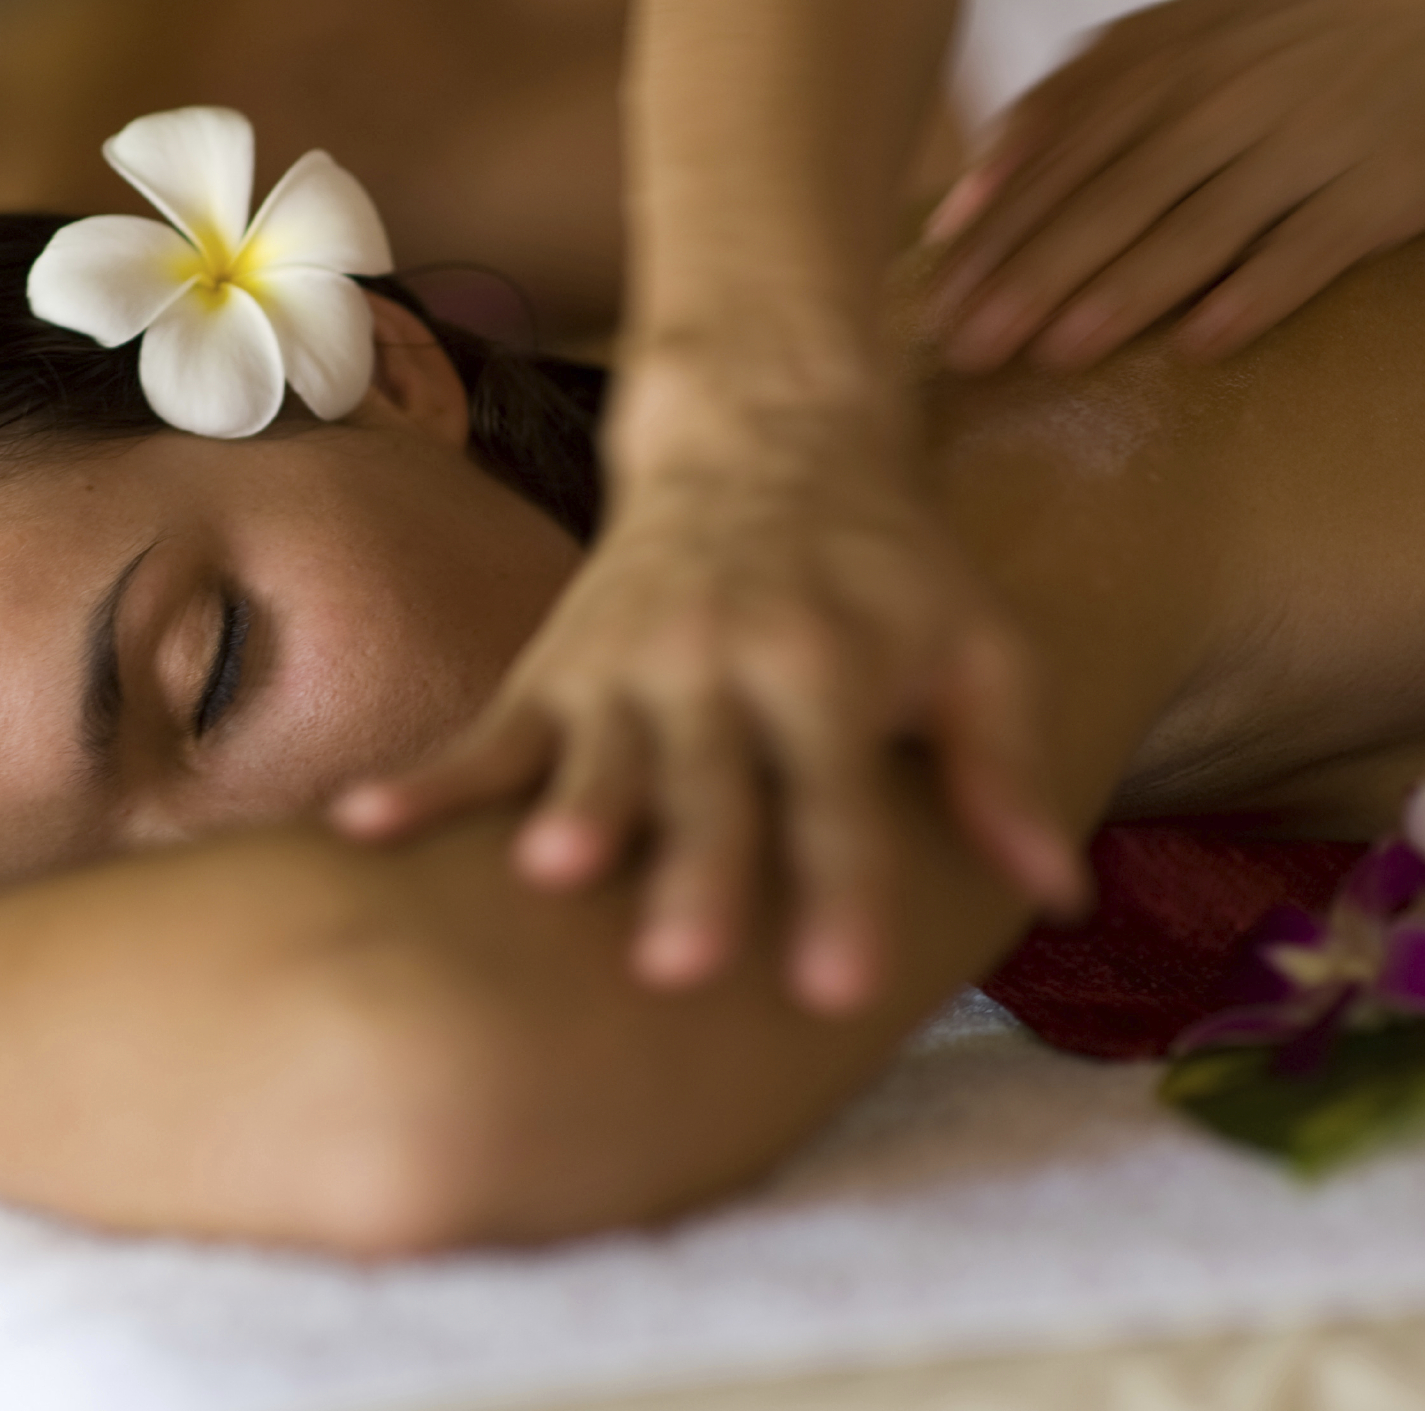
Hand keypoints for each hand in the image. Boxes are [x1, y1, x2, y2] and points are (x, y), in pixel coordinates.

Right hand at [336, 371, 1085, 1010]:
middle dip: (696, 871)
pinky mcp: (555, 667)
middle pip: (711, 787)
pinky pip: (485, 732)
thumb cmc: (885, 570)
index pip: (839, 796)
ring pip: (595, 757)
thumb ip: (1003, 764)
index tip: (837, 987)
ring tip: (544, 874)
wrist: (763, 437)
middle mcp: (723, 665)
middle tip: (680, 964)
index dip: (840, 889)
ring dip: (572, 813)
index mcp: (829, 666)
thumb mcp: (974, 645)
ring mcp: (626, 666)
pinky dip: (427, 781)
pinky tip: (364, 828)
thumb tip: (1060, 892)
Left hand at [924, 0, 1424, 372]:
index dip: (992, 235)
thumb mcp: (1159, 47)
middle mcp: (1220, 100)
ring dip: (1122, 294)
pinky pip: (1307, 248)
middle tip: (968, 351)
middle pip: (1109, 199)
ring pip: (1197, 226)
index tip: (932, 305)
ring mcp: (1301, 142)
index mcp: (1155, 66)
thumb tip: (960, 205)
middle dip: (1031, 277)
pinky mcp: (1377, 188)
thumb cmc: (1265, 46)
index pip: (1053, 159)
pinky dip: (1254, 292)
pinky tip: (1201, 344)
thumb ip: (1062, 113)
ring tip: (1056, 355)